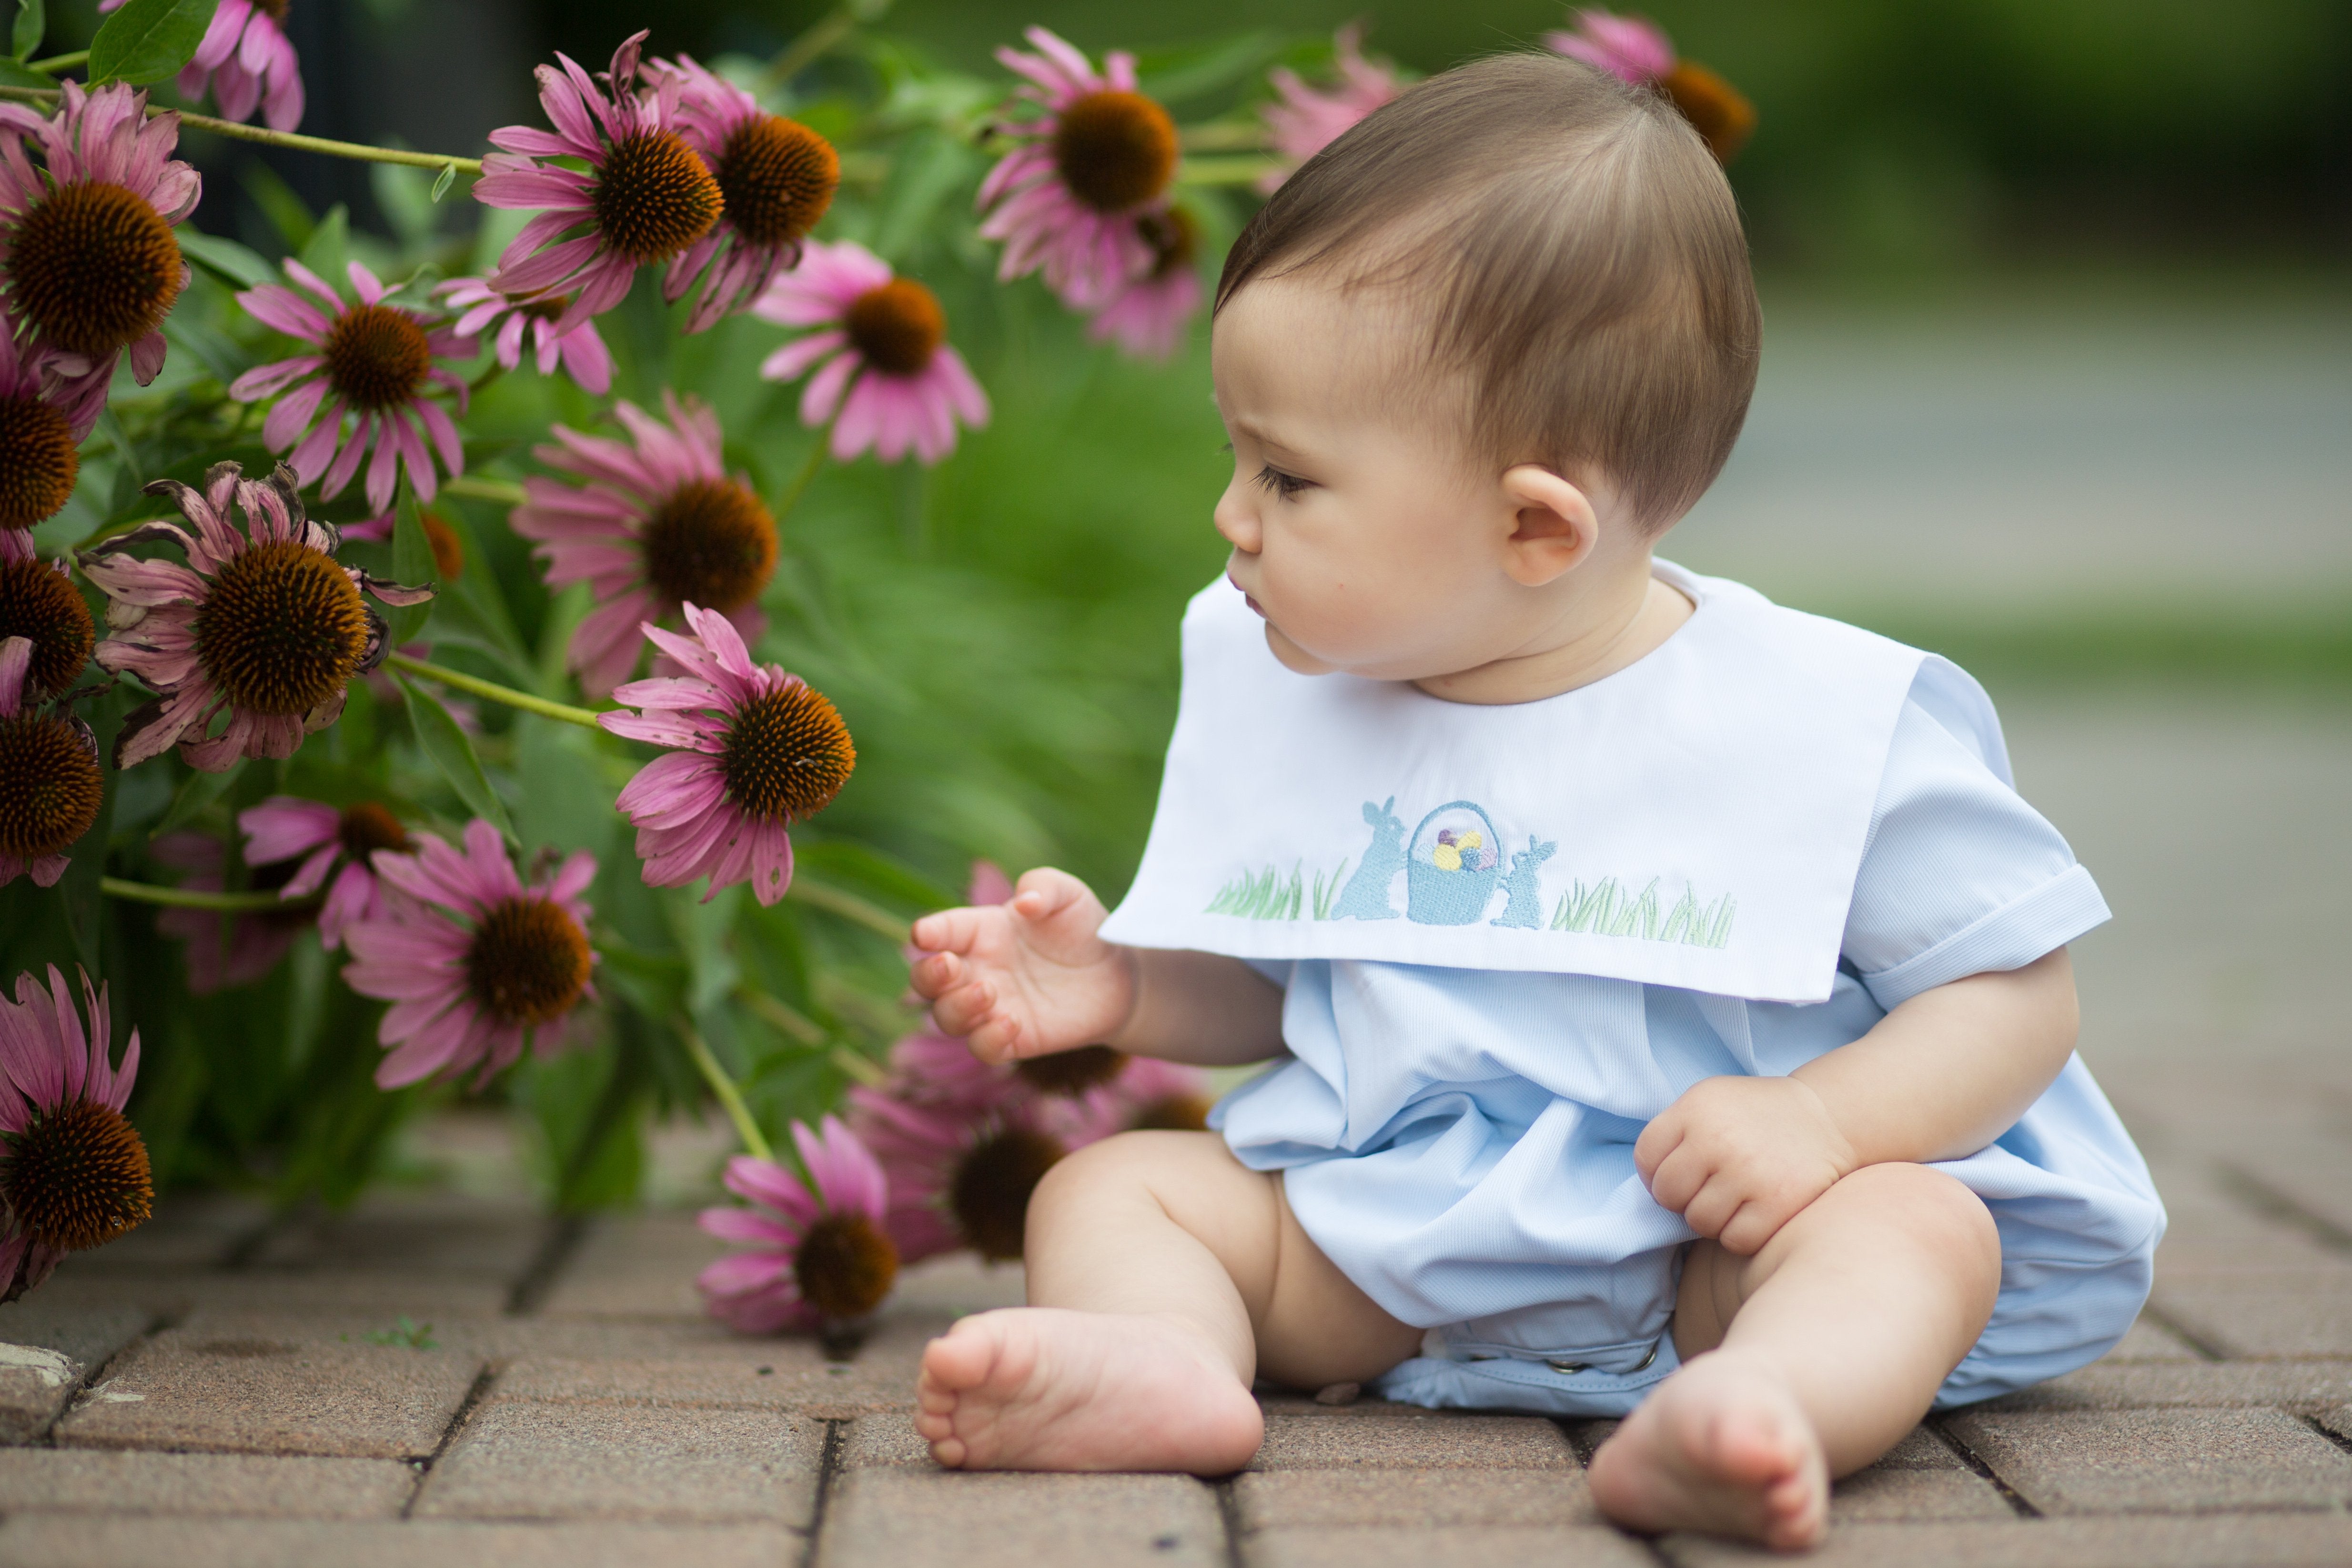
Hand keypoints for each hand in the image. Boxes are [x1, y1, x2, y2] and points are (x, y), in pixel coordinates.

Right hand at [908, 867, 1137, 1064]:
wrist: (1119, 975)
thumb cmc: (1083, 928)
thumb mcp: (1069, 895)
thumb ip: (1044, 886)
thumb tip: (1024, 902)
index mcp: (980, 931)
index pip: (941, 931)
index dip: (927, 933)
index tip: (924, 934)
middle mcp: (978, 970)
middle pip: (926, 981)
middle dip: (927, 975)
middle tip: (949, 966)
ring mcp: (992, 1007)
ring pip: (947, 1018)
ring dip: (957, 1007)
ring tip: (989, 992)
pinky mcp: (1014, 1038)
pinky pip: (983, 1048)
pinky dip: (988, 1039)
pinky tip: (1012, 1023)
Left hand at [1635, 1076, 1857, 1255]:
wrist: (1828, 1117)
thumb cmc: (1758, 1115)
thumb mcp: (1710, 1101)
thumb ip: (1676, 1131)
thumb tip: (1648, 1178)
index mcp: (1695, 1108)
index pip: (1646, 1158)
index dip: (1656, 1173)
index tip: (1680, 1174)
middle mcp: (1716, 1138)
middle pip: (1667, 1193)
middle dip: (1681, 1199)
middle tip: (1707, 1190)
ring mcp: (1747, 1172)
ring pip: (1699, 1221)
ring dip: (1712, 1218)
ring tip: (1733, 1199)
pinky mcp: (1776, 1203)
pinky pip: (1734, 1239)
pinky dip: (1740, 1234)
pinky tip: (1754, 1213)